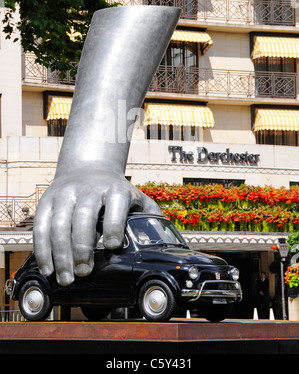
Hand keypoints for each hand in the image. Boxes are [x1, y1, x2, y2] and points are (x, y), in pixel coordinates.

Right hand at [33, 167, 161, 285]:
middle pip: (83, 216)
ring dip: (60, 254)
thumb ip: (150, 218)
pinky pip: (40, 225)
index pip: (115, 205)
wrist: (88, 167)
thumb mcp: (136, 198)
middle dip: (82, 246)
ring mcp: (66, 193)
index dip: (114, 225)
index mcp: (115, 189)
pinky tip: (48, 268)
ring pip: (58, 223)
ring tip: (66, 278)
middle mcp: (89, 189)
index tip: (113, 246)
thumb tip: (166, 244)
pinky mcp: (48, 199)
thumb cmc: (116, 192)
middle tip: (85, 272)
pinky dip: (43, 249)